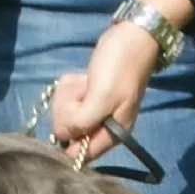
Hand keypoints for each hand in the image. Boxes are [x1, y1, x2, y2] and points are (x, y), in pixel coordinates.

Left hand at [49, 23, 157, 162]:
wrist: (132, 38)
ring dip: (68, 96)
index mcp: (111, 135)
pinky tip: (82, 79)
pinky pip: (68, 99)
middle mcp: (101, 127)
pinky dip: (70, 87)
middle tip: (83, 93)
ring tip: (84, 83)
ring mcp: (94, 111)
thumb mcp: (101, 97)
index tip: (68, 118)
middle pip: (69, 133)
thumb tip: (61, 136)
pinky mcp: (88, 96)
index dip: (67, 139)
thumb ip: (81, 122)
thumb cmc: (119, 69)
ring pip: (65, 114)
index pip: (79, 154)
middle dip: (68, 111)